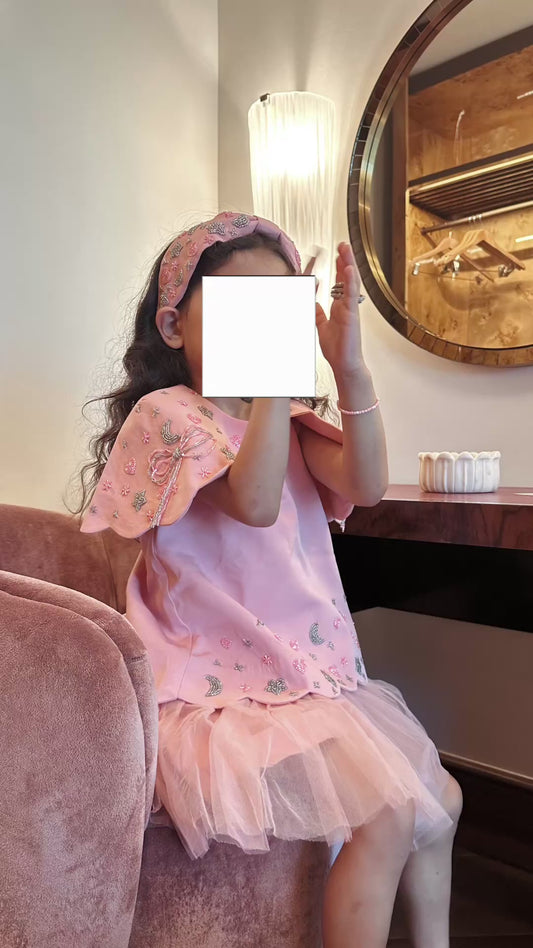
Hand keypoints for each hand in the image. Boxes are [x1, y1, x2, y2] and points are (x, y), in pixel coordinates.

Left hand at [315, 242, 365, 377]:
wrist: (344, 364)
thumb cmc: (337, 349)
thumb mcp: (322, 327)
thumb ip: (319, 314)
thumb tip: (313, 304)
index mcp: (341, 307)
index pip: (340, 282)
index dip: (339, 267)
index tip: (336, 254)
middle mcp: (347, 305)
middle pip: (347, 278)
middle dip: (345, 260)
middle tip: (343, 245)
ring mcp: (351, 309)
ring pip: (351, 282)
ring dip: (349, 264)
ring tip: (346, 248)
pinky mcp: (352, 315)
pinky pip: (352, 295)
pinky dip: (350, 281)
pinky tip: (349, 268)